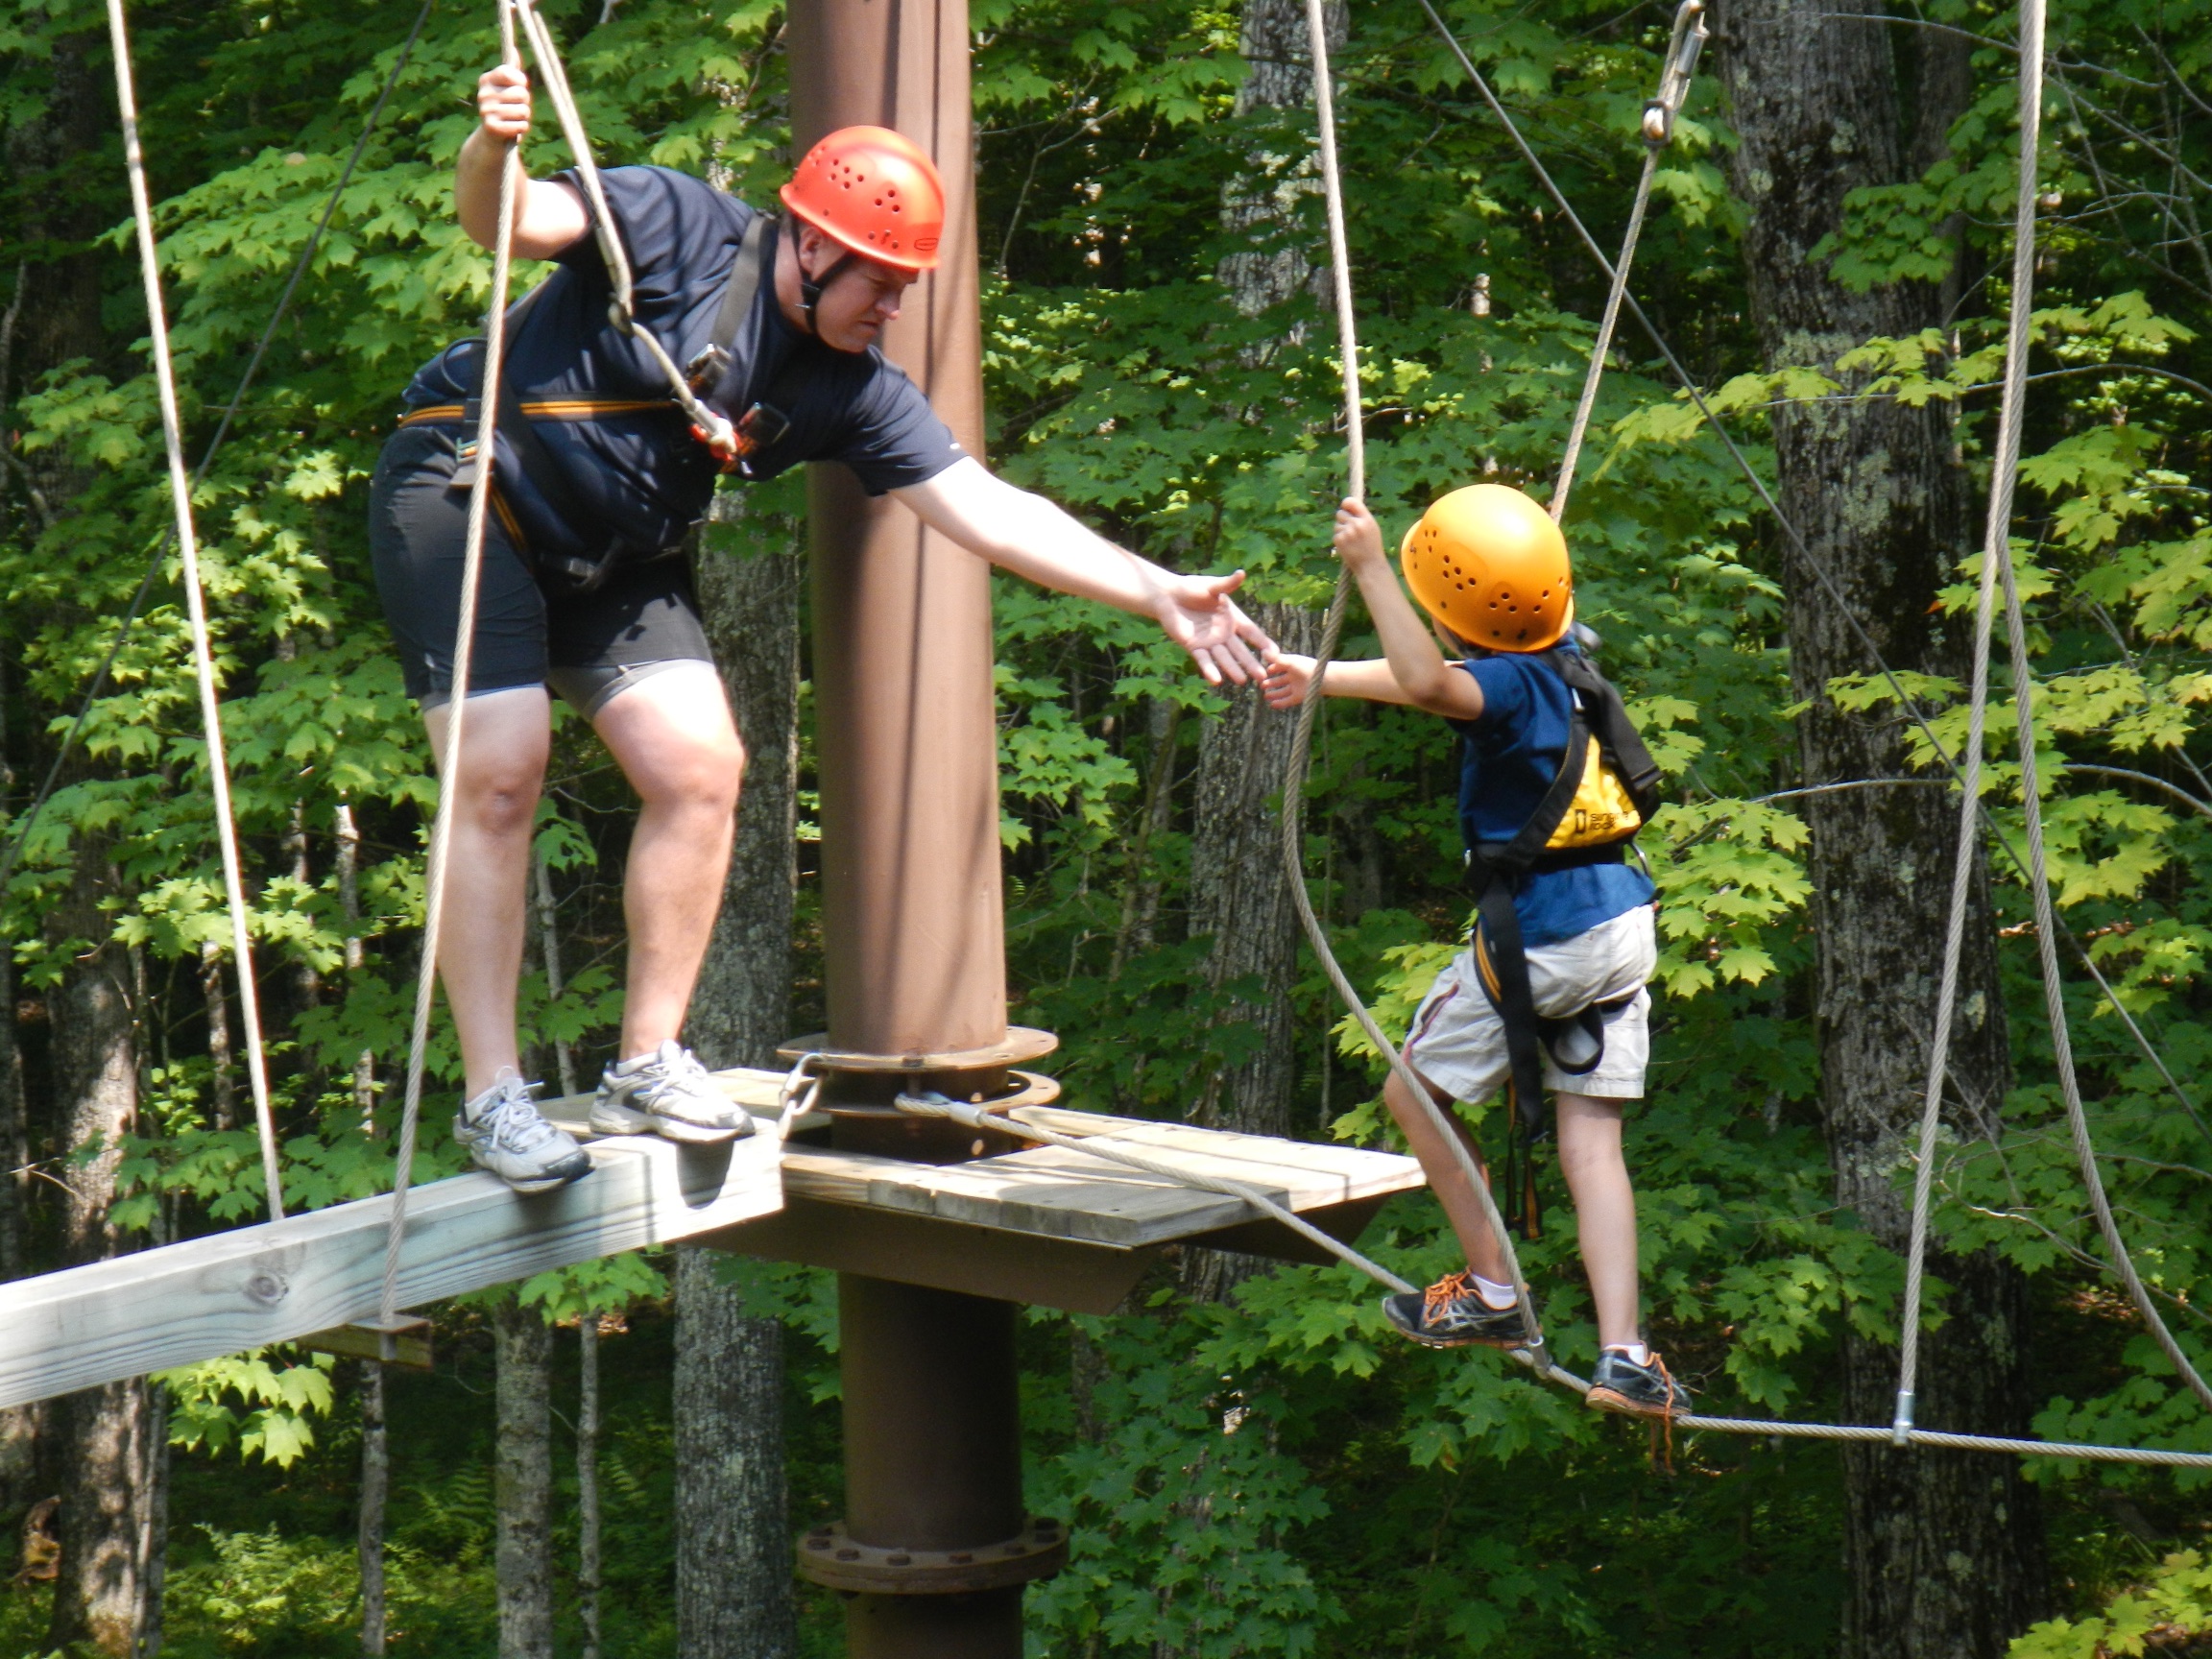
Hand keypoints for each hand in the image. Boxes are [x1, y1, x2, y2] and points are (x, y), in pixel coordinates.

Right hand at [477, 63, 531, 143]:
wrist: (492, 136)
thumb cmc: (505, 106)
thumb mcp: (507, 87)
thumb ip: (512, 70)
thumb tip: (513, 50)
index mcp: (486, 80)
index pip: (510, 73)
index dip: (521, 81)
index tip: (519, 86)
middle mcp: (483, 94)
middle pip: (521, 93)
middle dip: (525, 102)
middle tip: (515, 106)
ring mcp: (486, 111)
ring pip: (524, 111)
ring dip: (524, 117)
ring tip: (514, 118)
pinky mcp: (492, 127)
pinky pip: (521, 125)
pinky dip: (522, 128)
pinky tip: (513, 128)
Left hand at [1155, 569, 1274, 684]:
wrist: (1169, 596)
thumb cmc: (1191, 588)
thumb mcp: (1212, 586)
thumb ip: (1227, 584)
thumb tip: (1241, 572)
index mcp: (1232, 618)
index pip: (1251, 632)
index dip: (1262, 642)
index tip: (1275, 654)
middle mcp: (1223, 633)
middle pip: (1240, 650)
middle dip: (1251, 663)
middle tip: (1263, 676)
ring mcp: (1209, 642)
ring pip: (1224, 658)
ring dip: (1232, 669)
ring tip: (1242, 681)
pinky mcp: (1194, 647)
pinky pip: (1203, 660)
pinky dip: (1209, 670)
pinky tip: (1216, 681)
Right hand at [1261, 648, 1317, 709]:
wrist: (1321, 679)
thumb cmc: (1305, 667)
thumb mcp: (1289, 662)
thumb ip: (1276, 658)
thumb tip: (1263, 652)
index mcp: (1292, 665)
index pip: (1279, 667)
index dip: (1271, 669)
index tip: (1263, 671)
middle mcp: (1294, 676)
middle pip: (1280, 680)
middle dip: (1271, 683)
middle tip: (1261, 685)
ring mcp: (1296, 687)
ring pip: (1283, 691)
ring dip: (1274, 693)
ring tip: (1265, 696)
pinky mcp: (1299, 697)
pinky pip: (1287, 701)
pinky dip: (1280, 703)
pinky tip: (1272, 705)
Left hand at [1333, 497, 1385, 570]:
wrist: (1370, 565)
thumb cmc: (1372, 546)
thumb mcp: (1372, 527)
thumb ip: (1361, 516)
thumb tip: (1347, 505)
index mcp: (1366, 519)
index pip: (1351, 502)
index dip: (1346, 504)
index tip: (1345, 507)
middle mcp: (1356, 524)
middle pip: (1340, 513)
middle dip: (1342, 520)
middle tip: (1350, 529)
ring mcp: (1347, 532)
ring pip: (1336, 525)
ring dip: (1341, 530)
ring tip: (1351, 540)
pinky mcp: (1339, 540)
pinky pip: (1335, 534)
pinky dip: (1339, 540)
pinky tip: (1348, 546)